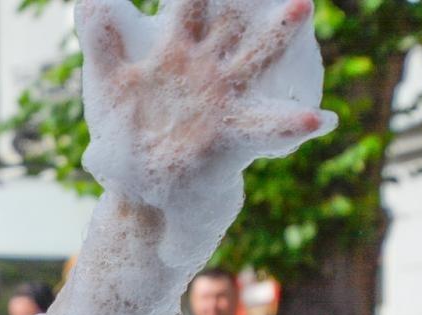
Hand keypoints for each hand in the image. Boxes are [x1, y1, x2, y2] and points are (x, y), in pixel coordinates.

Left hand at [78, 0, 334, 203]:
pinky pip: (268, 127)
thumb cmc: (128, 135)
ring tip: (302, 5)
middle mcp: (208, 65)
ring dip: (280, 32)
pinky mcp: (234, 134)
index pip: (188, 2)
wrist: (147, 190)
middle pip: (233, 17)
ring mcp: (225, 97)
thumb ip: (101, 41)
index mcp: (176, 49)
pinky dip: (293, 124)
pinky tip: (321, 119)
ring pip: (257, 56)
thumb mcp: (109, 87)